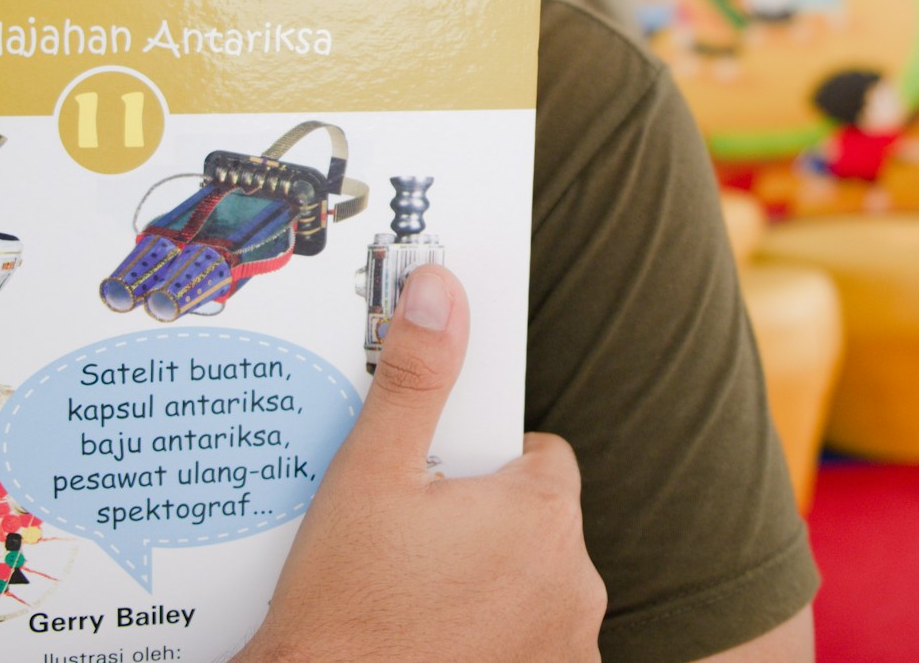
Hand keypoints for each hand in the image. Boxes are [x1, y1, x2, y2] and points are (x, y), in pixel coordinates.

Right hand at [241, 264, 605, 662]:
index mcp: (541, 516)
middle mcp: (576, 583)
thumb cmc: (341, 605)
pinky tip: (440, 642)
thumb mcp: (368, 475)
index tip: (437, 489)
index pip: (540, 458)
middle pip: (538, 524)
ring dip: (497, 585)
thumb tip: (440, 291)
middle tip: (415, 545)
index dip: (484, 465)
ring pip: (538, 585)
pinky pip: (537, 643)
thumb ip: (415, 377)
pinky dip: (500, 640)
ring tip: (420, 597)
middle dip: (488, 526)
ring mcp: (569, 648)